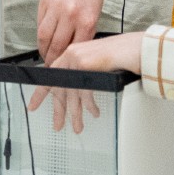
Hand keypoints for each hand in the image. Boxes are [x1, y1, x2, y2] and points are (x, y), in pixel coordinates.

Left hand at [27, 33, 144, 132]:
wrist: (138, 47)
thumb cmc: (124, 54)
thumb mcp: (99, 62)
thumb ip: (85, 71)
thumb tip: (77, 89)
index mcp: (73, 52)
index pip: (50, 75)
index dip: (42, 93)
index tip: (34, 104)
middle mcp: (71, 54)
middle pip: (59, 88)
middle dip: (60, 110)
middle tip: (57, 125)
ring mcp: (76, 59)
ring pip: (71, 94)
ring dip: (76, 114)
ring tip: (78, 126)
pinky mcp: (84, 64)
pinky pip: (82, 92)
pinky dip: (88, 105)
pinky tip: (92, 112)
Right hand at [36, 0, 105, 62]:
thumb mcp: (94, 15)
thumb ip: (83, 34)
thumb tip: (71, 52)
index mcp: (87, 21)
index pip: (73, 49)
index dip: (66, 61)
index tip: (63, 68)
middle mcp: (70, 15)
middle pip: (56, 46)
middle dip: (52, 60)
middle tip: (51, 65)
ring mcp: (56, 8)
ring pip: (44, 37)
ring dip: (43, 49)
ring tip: (45, 54)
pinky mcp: (44, 2)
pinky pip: (39, 23)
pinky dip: (40, 34)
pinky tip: (43, 39)